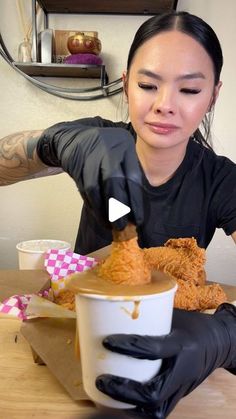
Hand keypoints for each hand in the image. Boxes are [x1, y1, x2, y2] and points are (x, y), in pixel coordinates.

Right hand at [36, 121, 142, 228]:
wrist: (73, 138)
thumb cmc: (103, 150)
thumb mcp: (120, 154)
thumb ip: (129, 174)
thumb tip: (135, 207)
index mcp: (124, 146)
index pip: (133, 177)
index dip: (135, 201)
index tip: (138, 219)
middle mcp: (108, 149)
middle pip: (114, 181)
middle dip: (119, 207)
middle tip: (123, 225)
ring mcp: (90, 155)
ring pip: (96, 187)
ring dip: (103, 209)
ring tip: (110, 224)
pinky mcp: (76, 165)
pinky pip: (84, 189)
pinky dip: (92, 205)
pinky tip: (99, 215)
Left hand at [96, 304, 235, 417]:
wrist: (218, 343)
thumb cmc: (193, 325)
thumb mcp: (175, 316)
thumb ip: (151, 317)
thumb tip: (119, 311)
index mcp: (181, 344)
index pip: (153, 348)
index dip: (128, 346)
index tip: (107, 342)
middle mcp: (183, 369)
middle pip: (153, 391)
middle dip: (124, 390)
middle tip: (102, 380)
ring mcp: (183, 386)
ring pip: (157, 407)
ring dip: (129, 404)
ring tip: (108, 392)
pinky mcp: (181, 394)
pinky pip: (161, 409)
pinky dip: (141, 408)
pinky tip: (124, 401)